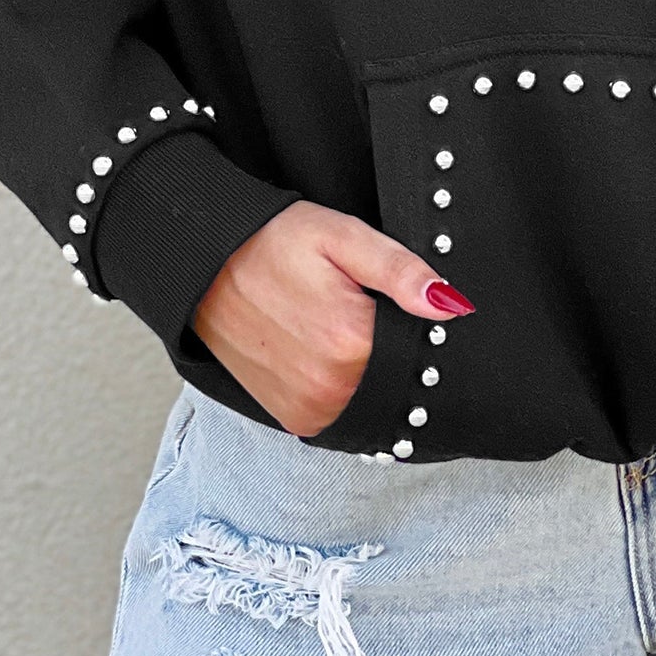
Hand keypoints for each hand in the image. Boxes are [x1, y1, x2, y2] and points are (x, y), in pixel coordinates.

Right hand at [192, 200, 471, 437]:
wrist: (205, 265)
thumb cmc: (272, 243)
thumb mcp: (342, 237)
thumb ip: (399, 271)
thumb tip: (450, 304)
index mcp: (351, 343)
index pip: (416, 350)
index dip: (412, 324)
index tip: (389, 302)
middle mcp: (329, 388)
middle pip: (393, 376)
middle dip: (385, 346)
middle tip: (352, 307)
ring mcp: (309, 410)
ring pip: (368, 396)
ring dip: (360, 369)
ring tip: (330, 324)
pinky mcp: (294, 418)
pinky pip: (340, 410)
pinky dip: (339, 385)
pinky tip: (320, 350)